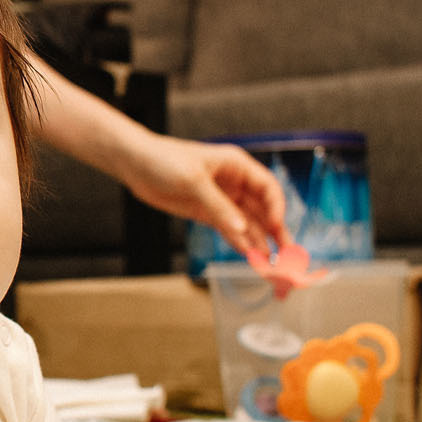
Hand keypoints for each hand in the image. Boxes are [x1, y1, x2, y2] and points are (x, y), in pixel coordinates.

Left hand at [120, 135, 287, 257]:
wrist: (135, 164)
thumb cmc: (164, 159)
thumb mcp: (193, 180)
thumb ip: (218, 206)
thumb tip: (241, 229)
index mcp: (237, 166)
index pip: (268, 188)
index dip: (276, 207)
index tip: (276, 227)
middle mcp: (234, 184)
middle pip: (262, 209)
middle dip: (274, 231)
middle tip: (286, 254)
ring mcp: (221, 200)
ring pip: (247, 223)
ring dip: (258, 242)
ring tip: (269, 262)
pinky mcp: (207, 214)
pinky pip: (229, 230)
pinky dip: (239, 242)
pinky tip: (248, 255)